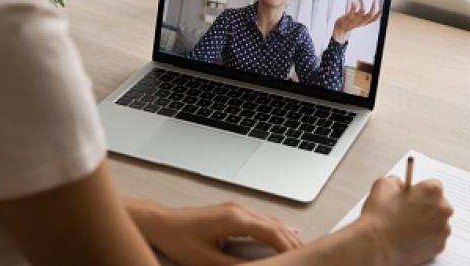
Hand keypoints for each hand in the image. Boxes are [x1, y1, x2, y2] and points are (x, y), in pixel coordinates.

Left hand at [130, 200, 301, 265]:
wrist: (161, 222)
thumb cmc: (179, 239)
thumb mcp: (208, 261)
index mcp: (236, 219)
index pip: (273, 234)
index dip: (290, 248)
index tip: (302, 259)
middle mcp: (238, 210)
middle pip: (276, 226)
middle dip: (294, 241)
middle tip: (309, 256)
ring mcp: (235, 208)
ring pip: (270, 221)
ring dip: (287, 234)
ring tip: (301, 249)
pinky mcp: (230, 211)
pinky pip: (261, 219)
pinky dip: (275, 228)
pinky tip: (283, 233)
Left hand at [332, 0, 381, 43]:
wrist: (340, 28)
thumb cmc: (350, 24)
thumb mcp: (359, 22)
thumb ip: (364, 17)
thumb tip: (368, 11)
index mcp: (364, 23)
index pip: (374, 20)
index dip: (379, 14)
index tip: (382, 8)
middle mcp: (361, 21)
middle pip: (370, 15)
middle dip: (374, 7)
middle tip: (374, 0)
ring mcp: (355, 19)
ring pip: (362, 11)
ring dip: (362, 3)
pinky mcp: (349, 17)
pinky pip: (353, 9)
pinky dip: (354, 4)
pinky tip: (353, 2)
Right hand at [358, 176, 452, 265]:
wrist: (376, 245)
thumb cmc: (380, 217)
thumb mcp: (383, 185)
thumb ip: (397, 181)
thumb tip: (400, 186)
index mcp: (432, 191)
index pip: (434, 186)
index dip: (420, 191)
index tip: (412, 196)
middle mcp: (442, 209)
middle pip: (439, 204)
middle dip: (426, 206)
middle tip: (408, 211)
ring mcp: (442, 230)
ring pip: (438, 222)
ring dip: (427, 222)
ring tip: (406, 226)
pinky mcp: (439, 247)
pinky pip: (435, 238)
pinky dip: (426, 237)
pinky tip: (410, 236)